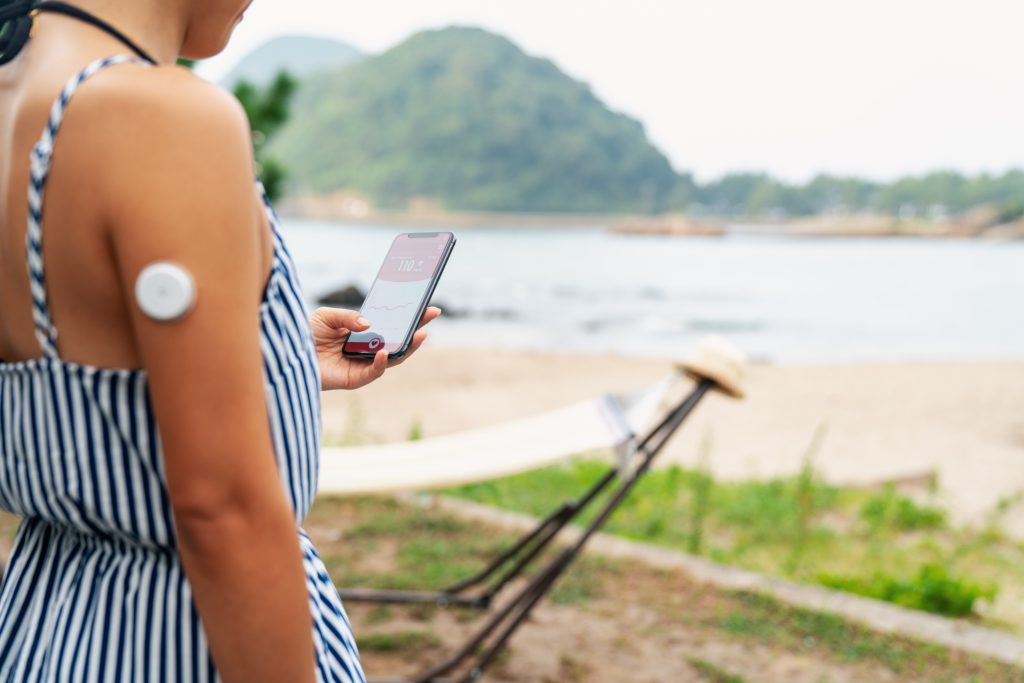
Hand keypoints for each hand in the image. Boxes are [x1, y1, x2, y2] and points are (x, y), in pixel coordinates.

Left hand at [309, 306, 440, 390]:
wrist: (287, 355)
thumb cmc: (305, 335)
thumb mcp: (327, 316)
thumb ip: (349, 317)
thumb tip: (370, 324)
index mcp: (363, 333)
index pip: (391, 325)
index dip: (409, 318)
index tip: (426, 307)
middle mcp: (367, 349)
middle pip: (398, 341)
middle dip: (416, 329)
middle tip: (430, 316)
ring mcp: (362, 365)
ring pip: (392, 358)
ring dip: (407, 347)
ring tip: (419, 335)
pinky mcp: (354, 379)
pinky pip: (374, 372)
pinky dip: (381, 362)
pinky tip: (384, 352)